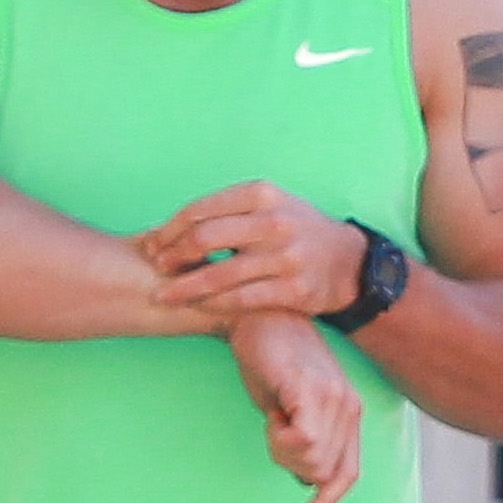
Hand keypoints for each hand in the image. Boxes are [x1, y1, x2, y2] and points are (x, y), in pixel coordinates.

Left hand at [139, 182, 364, 328]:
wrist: (349, 262)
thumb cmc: (297, 231)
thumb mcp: (270, 204)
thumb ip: (230, 211)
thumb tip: (175, 227)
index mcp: (262, 194)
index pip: (201, 210)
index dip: (170, 230)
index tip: (152, 245)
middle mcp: (274, 222)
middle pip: (204, 239)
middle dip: (172, 256)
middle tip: (156, 268)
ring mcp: (285, 257)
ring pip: (220, 275)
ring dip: (185, 288)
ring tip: (163, 295)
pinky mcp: (294, 290)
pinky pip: (242, 300)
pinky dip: (215, 305)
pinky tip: (199, 308)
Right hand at [227, 310, 362, 502]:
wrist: (258, 315)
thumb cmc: (268, 361)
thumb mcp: (289, 409)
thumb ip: (303, 441)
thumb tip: (306, 481)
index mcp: (349, 414)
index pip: (348, 473)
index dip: (327, 501)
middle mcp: (350, 408)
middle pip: (322, 474)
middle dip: (290, 465)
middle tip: (273, 429)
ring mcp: (335, 399)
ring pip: (312, 461)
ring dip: (282, 450)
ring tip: (274, 415)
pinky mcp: (314, 391)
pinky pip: (303, 440)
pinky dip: (280, 437)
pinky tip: (273, 413)